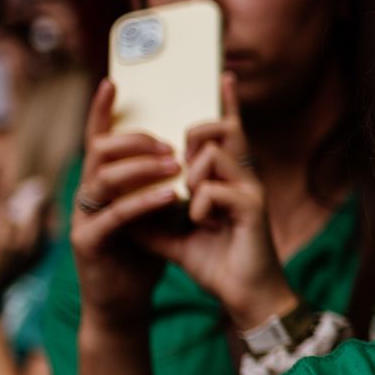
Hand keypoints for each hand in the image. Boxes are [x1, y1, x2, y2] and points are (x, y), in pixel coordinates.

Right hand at [70, 77, 180, 328]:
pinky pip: (115, 215)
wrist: (124, 304)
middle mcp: (86, 195)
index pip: (98, 140)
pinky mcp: (89, 243)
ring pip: (104, 178)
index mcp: (100, 184)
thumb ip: (163, 184)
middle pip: (100, 152)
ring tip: (175, 163)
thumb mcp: (157, 213)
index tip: (113, 82)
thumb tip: (189, 151)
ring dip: (141, 167)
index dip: (101, 111)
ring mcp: (83, 218)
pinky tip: (170, 196)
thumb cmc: (141, 254)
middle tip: (169, 142)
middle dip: (135, 140)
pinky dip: (143, 202)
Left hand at [139, 75, 296, 330]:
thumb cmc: (218, 266)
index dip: (228, 104)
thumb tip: (122, 208)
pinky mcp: (252, 207)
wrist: (247, 299)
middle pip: (220, 130)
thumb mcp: (175, 239)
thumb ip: (154, 219)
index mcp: (229, 180)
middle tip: (184, 169)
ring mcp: (251, 190)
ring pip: (213, 155)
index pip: (228, 132)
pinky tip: (201, 225)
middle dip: (194, 139)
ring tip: (192, 208)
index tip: (223, 75)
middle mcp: (245, 177)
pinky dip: (199, 206)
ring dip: (192, 177)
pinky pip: (214, 189)